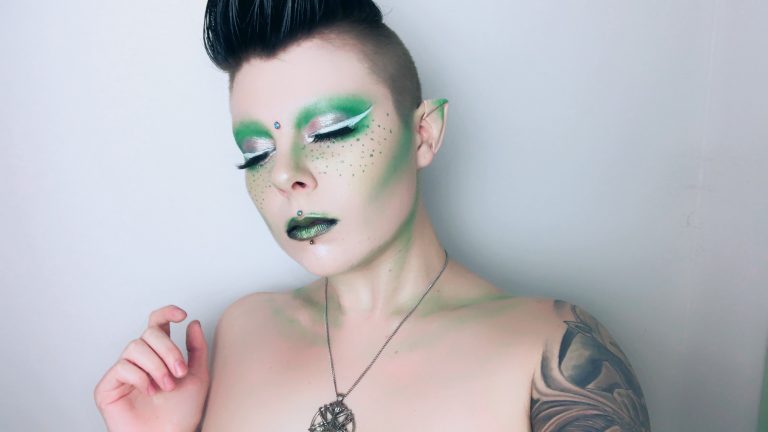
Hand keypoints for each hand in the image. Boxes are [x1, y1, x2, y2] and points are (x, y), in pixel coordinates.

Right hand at [94, 305, 209, 431]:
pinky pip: (122, 367)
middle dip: (168, 350)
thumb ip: (196, 348)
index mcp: (160, 354)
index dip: (166, 313)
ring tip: (166, 386)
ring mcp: (122, 372)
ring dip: (156, 366)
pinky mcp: (108, 387)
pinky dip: (140, 377)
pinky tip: (149, 391)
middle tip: (179, 372)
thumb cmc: (182, 413)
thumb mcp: (197, 376)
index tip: (181, 315)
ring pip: (136, 347)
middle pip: (149, 333)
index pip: (157, 323)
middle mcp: (140, 359)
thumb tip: (192, 323)